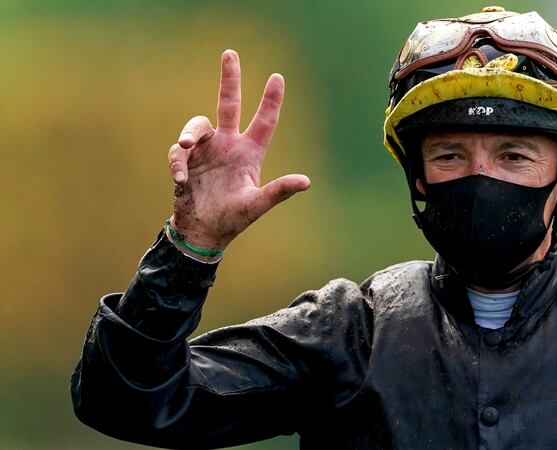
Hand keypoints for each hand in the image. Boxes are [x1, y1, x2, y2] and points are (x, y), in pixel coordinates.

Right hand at [167, 50, 309, 254]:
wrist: (203, 232)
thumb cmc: (234, 218)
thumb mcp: (257, 204)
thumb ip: (279, 191)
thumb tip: (306, 181)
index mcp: (250, 153)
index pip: (264, 121)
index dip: (271, 100)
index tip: (278, 77)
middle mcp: (229, 145)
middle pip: (229, 104)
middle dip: (230, 79)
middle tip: (230, 53)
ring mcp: (206, 151)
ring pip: (197, 125)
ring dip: (189, 133)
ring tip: (184, 147)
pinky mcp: (185, 161)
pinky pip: (177, 152)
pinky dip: (177, 163)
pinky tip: (181, 180)